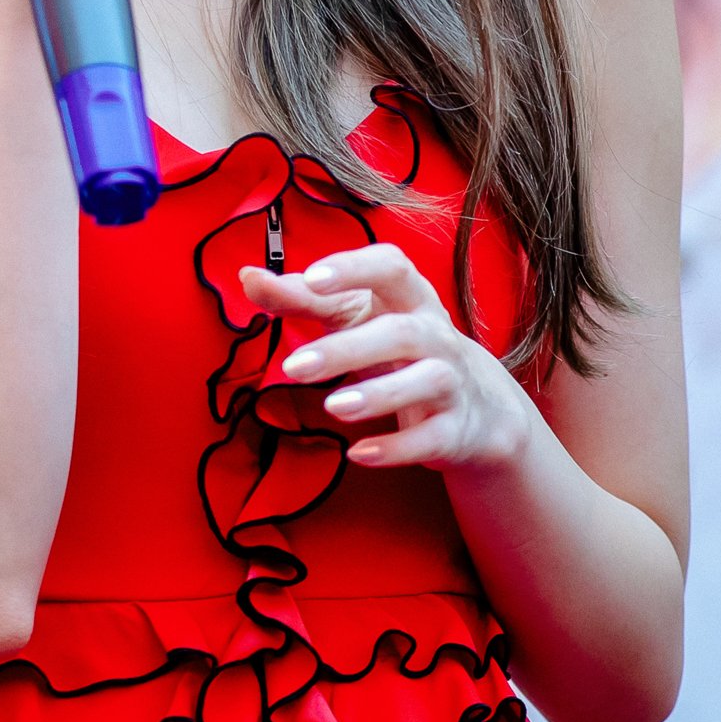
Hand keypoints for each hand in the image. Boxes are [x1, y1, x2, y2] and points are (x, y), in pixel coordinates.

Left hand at [235, 244, 532, 471]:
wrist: (475, 404)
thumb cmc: (395, 345)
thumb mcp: (354, 315)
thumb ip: (302, 297)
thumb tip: (246, 276)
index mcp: (409, 296)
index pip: (391, 267)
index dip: (354, 269)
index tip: (313, 278)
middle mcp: (436, 334)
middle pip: (401, 333)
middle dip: (348, 349)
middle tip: (293, 367)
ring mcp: (451, 382)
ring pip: (426, 381)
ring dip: (378, 395)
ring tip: (332, 407)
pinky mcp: (454, 429)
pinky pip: (430, 438)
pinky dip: (397, 447)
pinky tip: (359, 454)